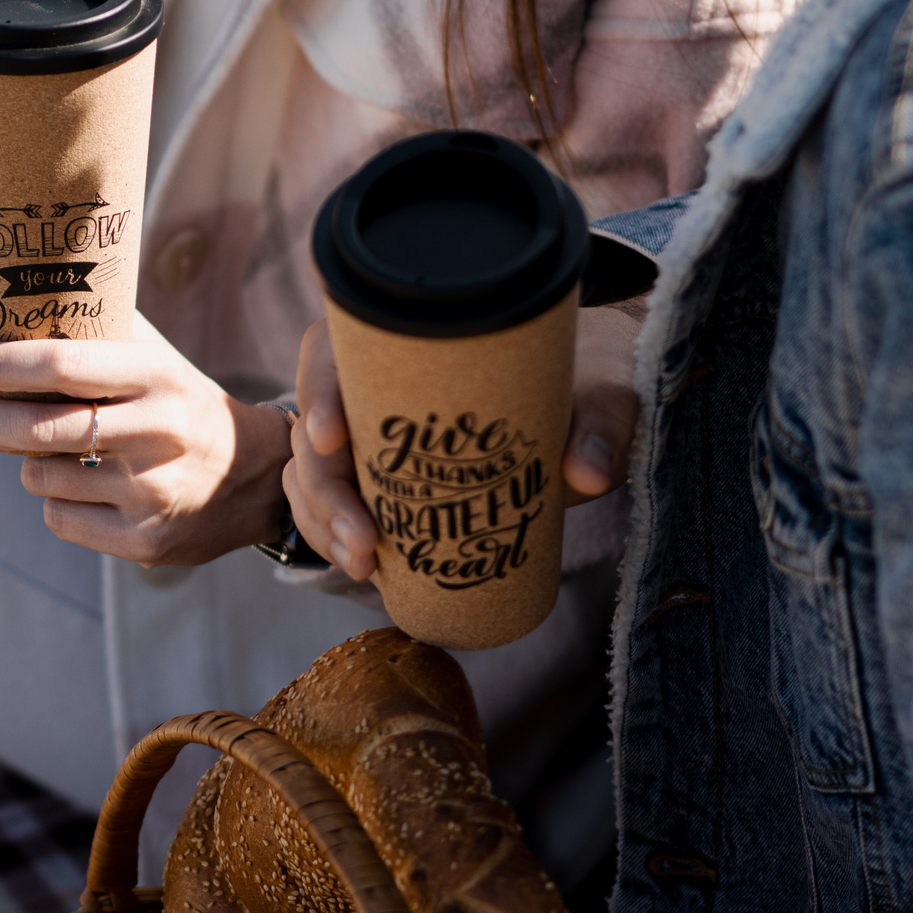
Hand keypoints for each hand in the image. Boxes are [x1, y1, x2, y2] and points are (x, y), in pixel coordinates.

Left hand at [0, 339, 293, 567]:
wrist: (258, 479)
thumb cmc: (182, 405)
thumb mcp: (155, 362)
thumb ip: (96, 335)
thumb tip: (9, 304)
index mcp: (156, 376)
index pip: (60, 364)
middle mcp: (158, 432)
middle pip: (38, 429)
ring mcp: (152, 493)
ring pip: (41, 477)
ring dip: (30, 463)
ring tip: (56, 452)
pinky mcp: (145, 541)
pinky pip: (60, 518)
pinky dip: (56, 502)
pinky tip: (84, 488)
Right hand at [285, 294, 649, 580]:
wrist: (587, 411)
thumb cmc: (584, 386)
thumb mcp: (601, 395)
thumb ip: (599, 424)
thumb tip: (587, 475)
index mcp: (408, 343)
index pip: (332, 351)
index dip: (318, 391)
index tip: (331, 437)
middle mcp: (375, 389)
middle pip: (314, 431)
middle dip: (326, 490)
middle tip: (366, 542)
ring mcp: (372, 440)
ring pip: (311, 475)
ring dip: (323, 524)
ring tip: (365, 566)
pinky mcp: (381, 484)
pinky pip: (330, 507)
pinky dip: (333, 539)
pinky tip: (364, 569)